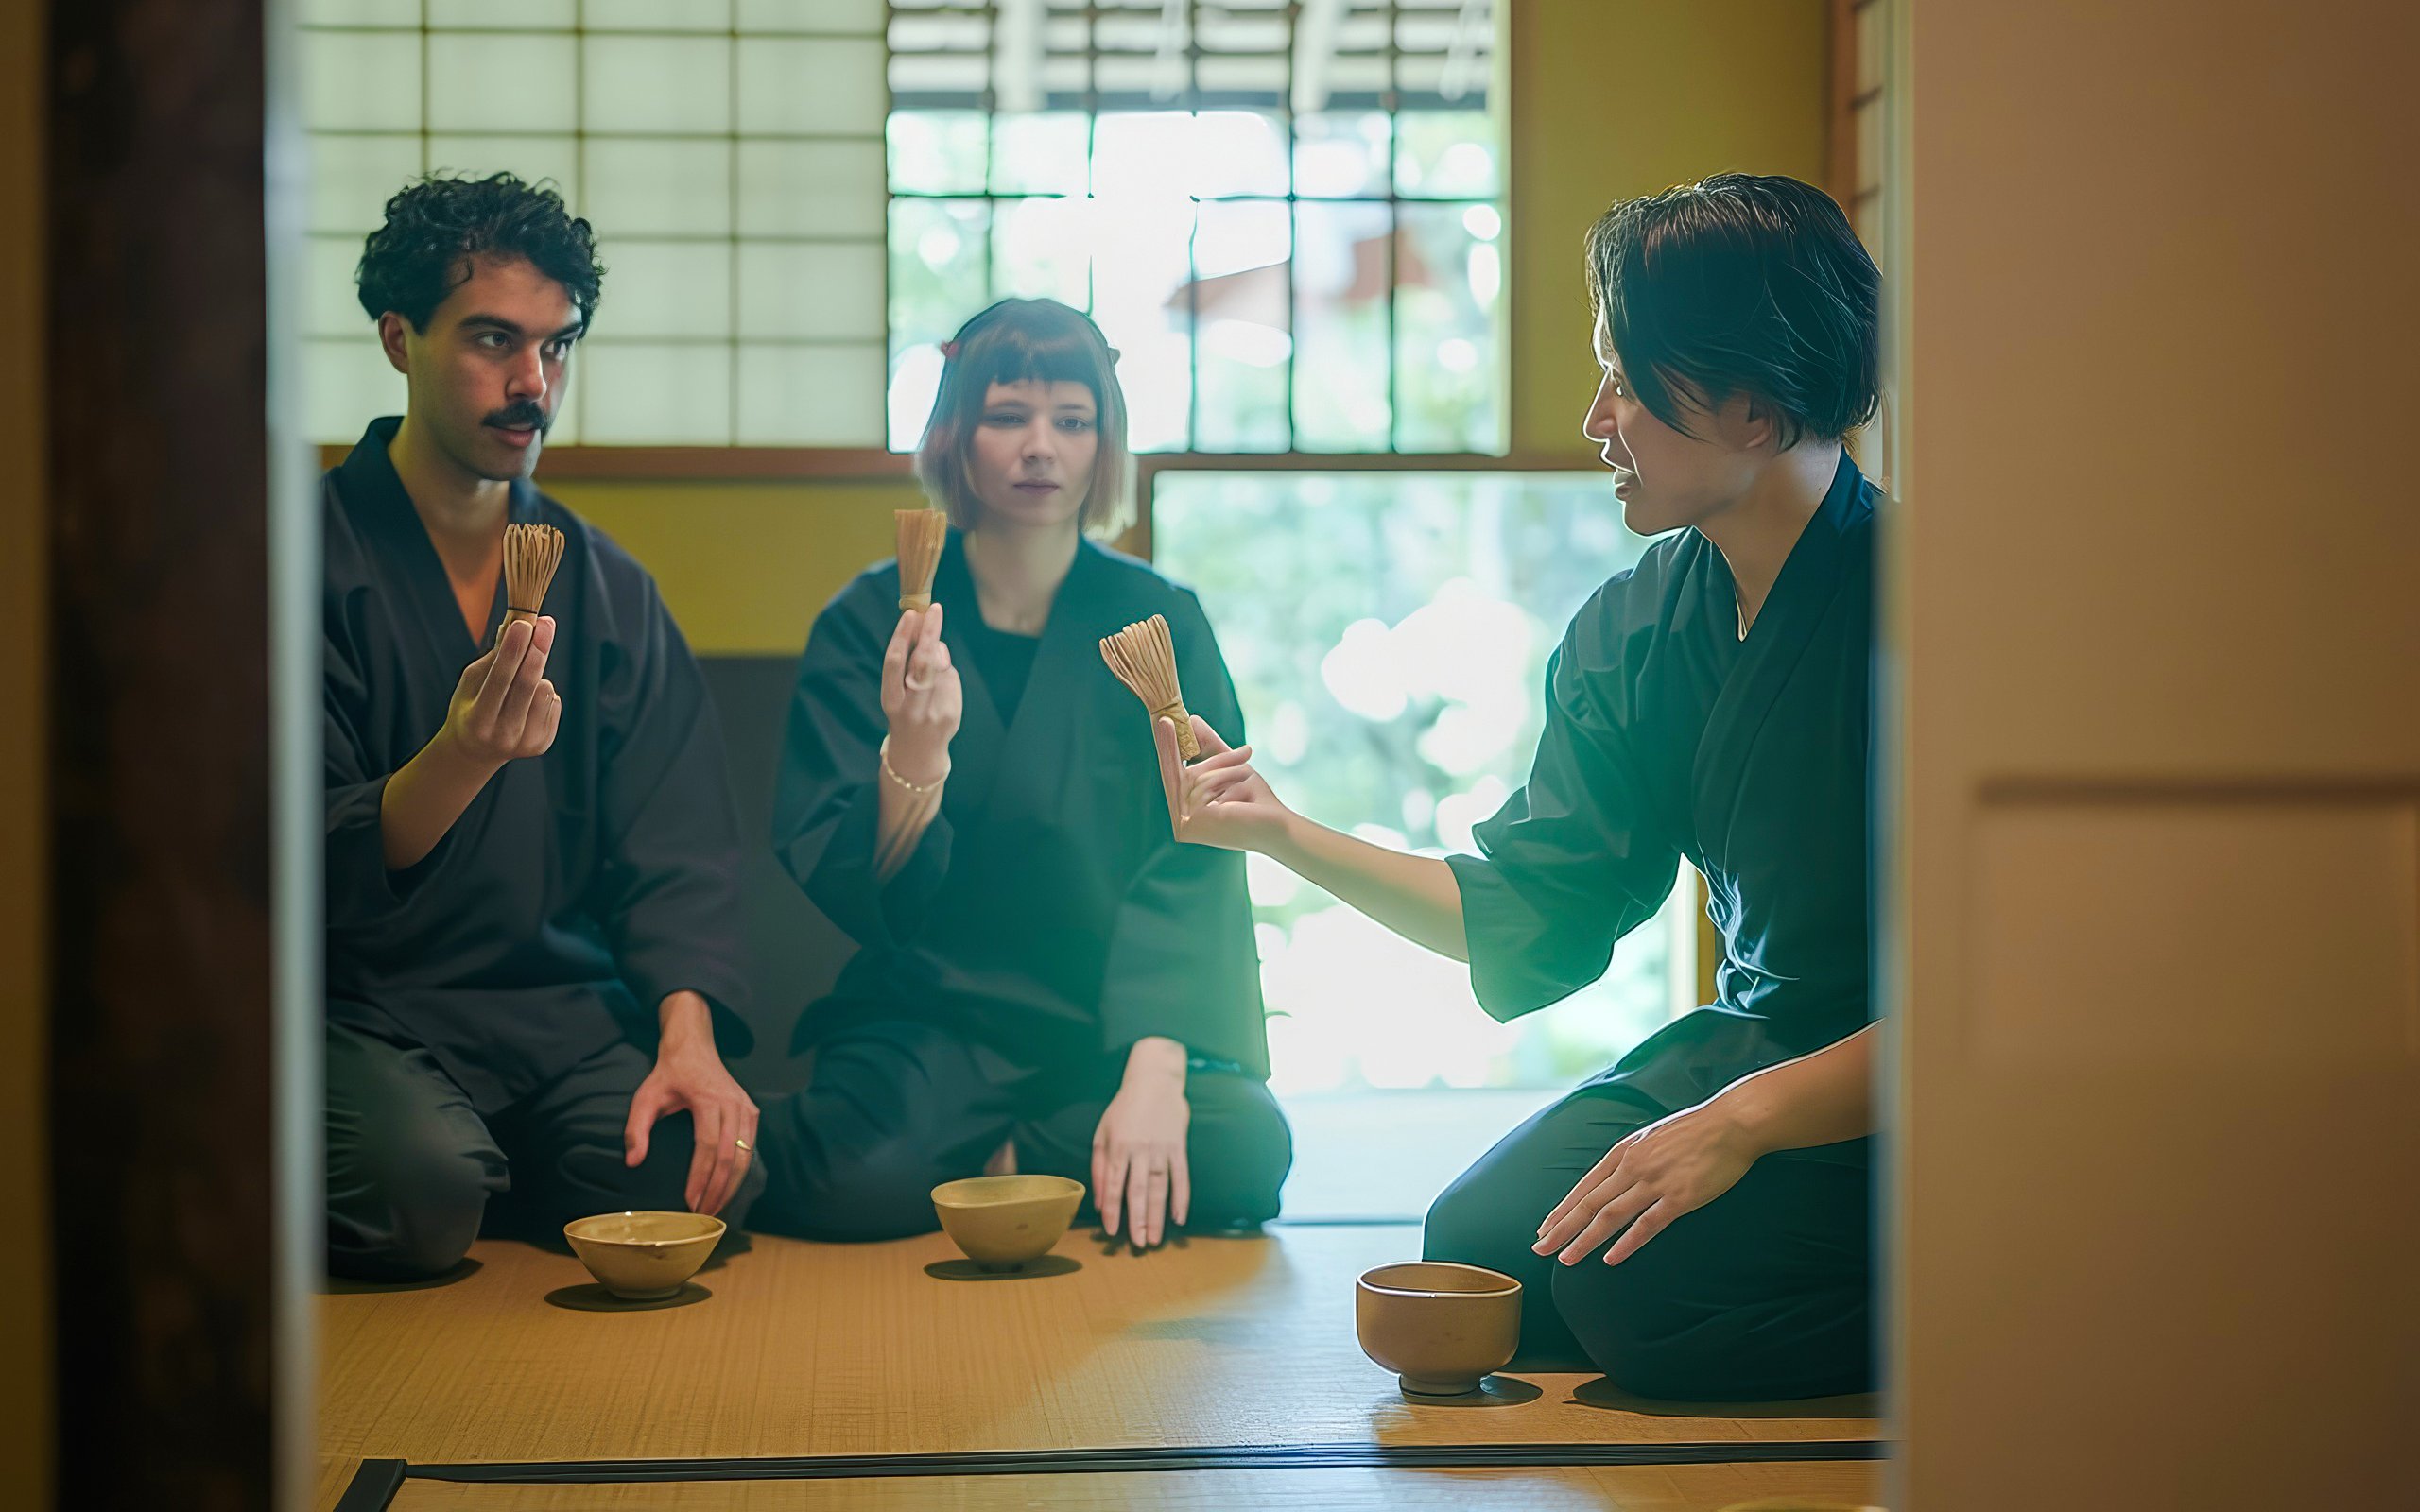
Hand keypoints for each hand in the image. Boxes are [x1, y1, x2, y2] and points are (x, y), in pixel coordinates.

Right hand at [439, 614, 560, 769]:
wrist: (477, 751)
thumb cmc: (472, 707)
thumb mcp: (472, 683)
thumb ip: (495, 659)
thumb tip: (522, 624)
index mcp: (477, 720)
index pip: (499, 679)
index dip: (513, 649)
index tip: (524, 623)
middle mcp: (502, 734)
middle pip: (527, 684)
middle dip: (537, 650)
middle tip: (545, 624)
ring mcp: (525, 742)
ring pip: (545, 691)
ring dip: (538, 674)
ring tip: (521, 682)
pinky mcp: (543, 743)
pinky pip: (553, 702)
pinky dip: (543, 693)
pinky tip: (528, 702)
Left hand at [624, 994, 759, 1215]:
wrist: (694, 1047)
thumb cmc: (669, 1074)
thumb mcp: (645, 1096)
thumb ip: (636, 1129)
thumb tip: (633, 1162)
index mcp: (708, 1100)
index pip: (709, 1146)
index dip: (701, 1177)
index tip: (690, 1202)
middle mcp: (733, 1104)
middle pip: (731, 1156)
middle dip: (718, 1189)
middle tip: (704, 1214)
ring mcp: (746, 1108)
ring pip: (746, 1155)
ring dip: (732, 1185)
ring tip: (716, 1208)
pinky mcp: (752, 1112)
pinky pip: (751, 1147)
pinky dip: (740, 1171)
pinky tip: (728, 1188)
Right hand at [880, 605, 960, 783]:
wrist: (917, 752)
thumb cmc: (904, 712)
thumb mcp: (897, 692)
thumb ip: (910, 666)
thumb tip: (933, 639)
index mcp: (890, 700)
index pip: (894, 663)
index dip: (902, 636)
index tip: (911, 614)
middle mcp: (910, 707)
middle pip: (923, 664)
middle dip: (930, 634)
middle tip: (935, 610)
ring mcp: (933, 712)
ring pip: (941, 668)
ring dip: (937, 656)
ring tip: (929, 670)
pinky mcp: (951, 714)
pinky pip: (952, 679)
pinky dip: (946, 674)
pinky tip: (939, 689)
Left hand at [1092, 1038, 1190, 1248]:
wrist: (1154, 1080)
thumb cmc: (1124, 1108)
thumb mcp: (1103, 1133)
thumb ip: (1099, 1167)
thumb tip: (1098, 1201)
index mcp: (1118, 1147)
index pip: (1115, 1185)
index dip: (1113, 1211)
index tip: (1112, 1232)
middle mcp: (1140, 1150)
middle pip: (1138, 1191)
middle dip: (1138, 1220)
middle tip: (1139, 1243)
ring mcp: (1161, 1149)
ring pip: (1160, 1187)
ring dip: (1158, 1214)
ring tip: (1157, 1238)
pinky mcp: (1178, 1146)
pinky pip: (1181, 1176)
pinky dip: (1182, 1197)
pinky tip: (1180, 1216)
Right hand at [1151, 716, 1294, 854]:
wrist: (1278, 827)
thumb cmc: (1255, 800)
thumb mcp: (1229, 767)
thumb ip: (1210, 747)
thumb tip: (1191, 720)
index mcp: (1185, 811)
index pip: (1171, 774)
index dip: (1165, 748)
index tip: (1163, 721)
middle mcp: (1180, 820)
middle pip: (1178, 772)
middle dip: (1178, 746)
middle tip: (1166, 719)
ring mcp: (1183, 824)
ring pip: (1198, 776)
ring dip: (1227, 771)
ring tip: (1246, 785)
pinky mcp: (1191, 823)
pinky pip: (1205, 784)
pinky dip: (1227, 781)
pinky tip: (1244, 800)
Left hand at [1531, 1100, 1758, 1266]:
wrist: (1731, 1123)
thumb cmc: (1694, 1130)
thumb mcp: (1651, 1137)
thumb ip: (1631, 1158)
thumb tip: (1614, 1178)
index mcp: (1624, 1151)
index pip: (1584, 1187)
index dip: (1561, 1210)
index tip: (1544, 1229)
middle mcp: (1632, 1166)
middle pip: (1588, 1204)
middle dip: (1561, 1229)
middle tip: (1540, 1249)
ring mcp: (1655, 1182)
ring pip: (1610, 1216)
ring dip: (1585, 1240)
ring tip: (1566, 1259)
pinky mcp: (1679, 1197)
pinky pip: (1647, 1225)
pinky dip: (1626, 1243)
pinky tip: (1611, 1259)